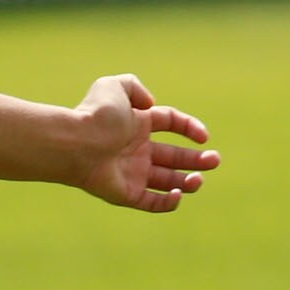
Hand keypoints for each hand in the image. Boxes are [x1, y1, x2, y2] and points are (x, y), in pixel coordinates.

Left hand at [74, 75, 221, 212]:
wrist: (74, 144)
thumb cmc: (94, 116)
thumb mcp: (114, 87)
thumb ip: (134, 86)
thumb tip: (149, 104)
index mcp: (136, 124)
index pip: (171, 123)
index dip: (190, 127)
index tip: (204, 137)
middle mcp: (135, 149)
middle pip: (174, 156)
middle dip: (198, 160)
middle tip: (214, 161)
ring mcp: (131, 173)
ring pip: (168, 182)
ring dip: (189, 181)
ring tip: (199, 178)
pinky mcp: (125, 194)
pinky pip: (153, 203)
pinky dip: (169, 202)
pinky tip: (179, 193)